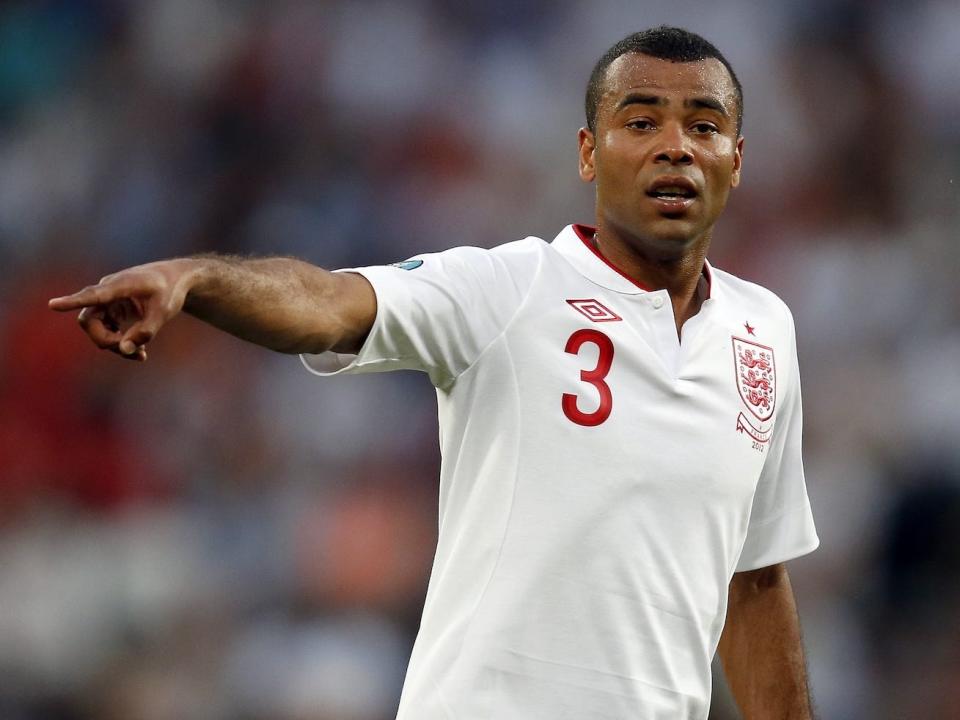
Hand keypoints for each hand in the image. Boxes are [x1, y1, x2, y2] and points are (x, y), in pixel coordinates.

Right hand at [48, 260, 196, 360]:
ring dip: (114, 345)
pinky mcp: (112, 310)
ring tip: (141, 354)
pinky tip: (140, 352)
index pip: (92, 295)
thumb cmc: (170, 290)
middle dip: (106, 340)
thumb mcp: (164, 312)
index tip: (53, 305)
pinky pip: (107, 331)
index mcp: (120, 285)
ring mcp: (107, 302)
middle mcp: (108, 292)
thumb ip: (146, 332)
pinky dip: (120, 343)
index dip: (72, 301)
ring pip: (97, 329)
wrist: (174, 278)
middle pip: (90, 321)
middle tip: (133, 351)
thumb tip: (125, 349)